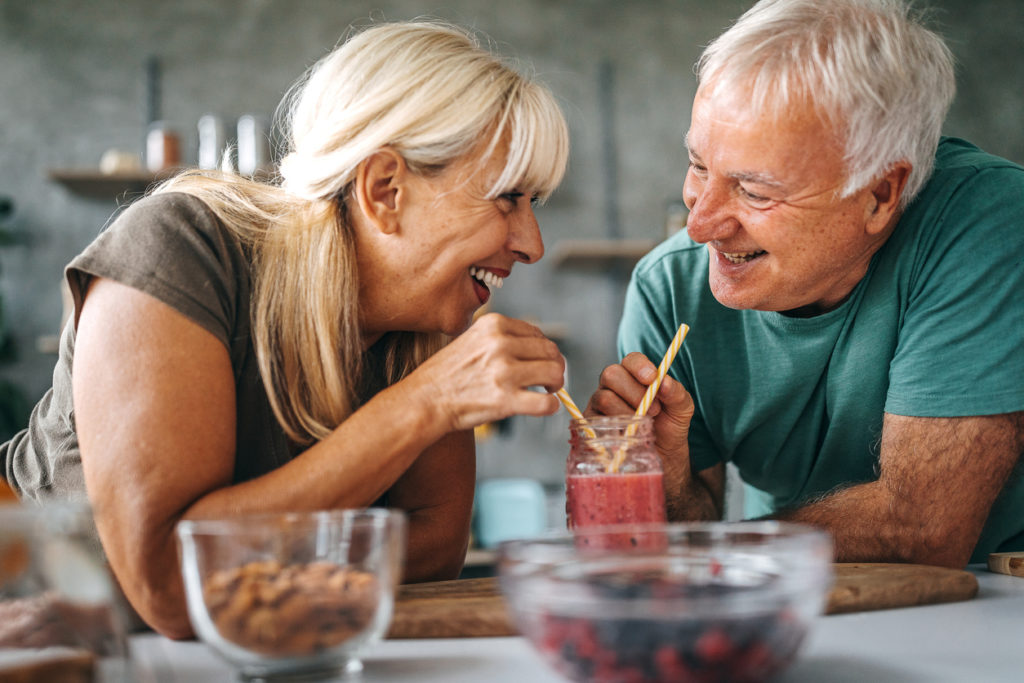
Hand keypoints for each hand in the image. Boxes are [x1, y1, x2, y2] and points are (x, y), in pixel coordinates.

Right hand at [407, 313, 563, 432]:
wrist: (424, 400)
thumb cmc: (446, 374)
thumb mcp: (472, 340)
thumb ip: (502, 338)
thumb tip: (536, 348)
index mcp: (494, 324)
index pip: (538, 334)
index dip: (545, 351)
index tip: (542, 362)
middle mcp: (500, 344)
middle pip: (551, 351)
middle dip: (555, 366)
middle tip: (550, 380)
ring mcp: (503, 372)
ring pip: (554, 373)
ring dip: (556, 385)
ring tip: (547, 392)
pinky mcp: (504, 400)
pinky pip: (546, 403)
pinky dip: (551, 406)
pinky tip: (544, 407)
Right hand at [587, 351, 694, 470]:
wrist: (663, 456)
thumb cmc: (670, 428)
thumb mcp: (682, 409)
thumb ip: (676, 393)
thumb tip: (664, 382)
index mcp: (634, 376)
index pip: (631, 360)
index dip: (639, 366)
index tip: (652, 378)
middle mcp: (613, 386)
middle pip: (611, 374)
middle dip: (633, 392)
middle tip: (654, 409)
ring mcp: (600, 405)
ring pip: (604, 397)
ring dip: (627, 412)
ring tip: (643, 425)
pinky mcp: (592, 424)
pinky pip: (595, 421)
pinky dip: (615, 428)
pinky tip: (628, 435)